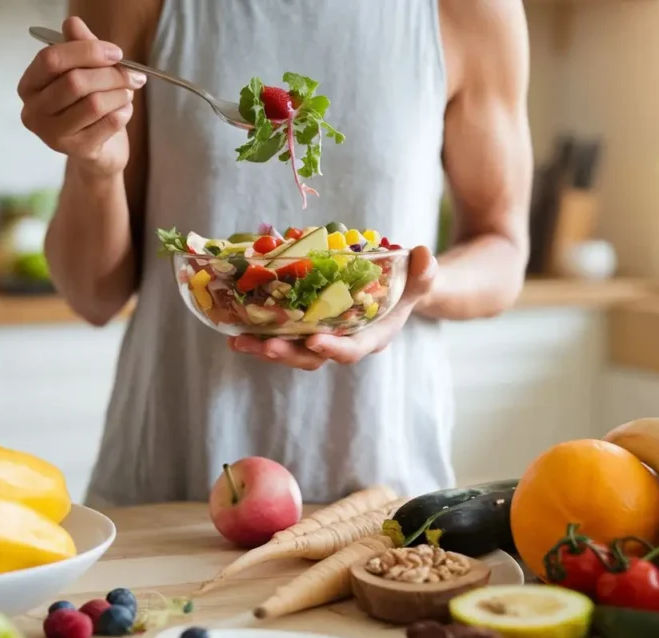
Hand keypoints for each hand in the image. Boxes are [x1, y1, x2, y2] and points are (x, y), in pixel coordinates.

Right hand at [17, 17, 144, 177]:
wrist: (100, 150)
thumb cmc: (89, 106)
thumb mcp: (85, 72)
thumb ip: (79, 46)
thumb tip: (72, 23)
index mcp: (30, 85)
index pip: (52, 59)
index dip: (86, 51)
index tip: (116, 52)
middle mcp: (34, 111)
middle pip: (75, 82)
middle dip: (110, 74)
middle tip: (133, 75)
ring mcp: (53, 135)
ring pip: (94, 103)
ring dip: (119, 94)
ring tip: (128, 93)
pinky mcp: (77, 151)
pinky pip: (109, 123)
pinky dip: (124, 112)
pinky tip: (125, 111)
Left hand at [227, 246, 437, 369]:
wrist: (393, 289)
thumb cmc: (406, 285)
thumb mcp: (419, 279)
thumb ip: (424, 274)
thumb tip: (425, 258)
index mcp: (371, 337)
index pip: (352, 350)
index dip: (334, 349)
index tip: (316, 342)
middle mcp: (343, 343)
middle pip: (312, 358)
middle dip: (287, 354)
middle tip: (264, 345)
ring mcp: (321, 337)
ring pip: (291, 350)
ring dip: (264, 348)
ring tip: (237, 341)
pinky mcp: (304, 328)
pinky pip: (281, 335)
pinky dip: (259, 332)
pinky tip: (234, 326)